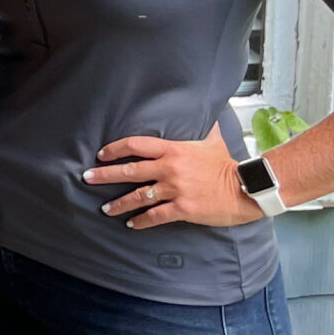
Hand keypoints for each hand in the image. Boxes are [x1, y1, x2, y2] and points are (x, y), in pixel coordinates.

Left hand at [84, 126, 259, 228]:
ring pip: (138, 197)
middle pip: (129, 171)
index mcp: (173, 150)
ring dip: (119, 203)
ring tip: (105, 208)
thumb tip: (203, 110)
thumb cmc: (227, 165)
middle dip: (105, 175)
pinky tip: (131, 224)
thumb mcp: (212, 140)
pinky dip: (141, 221)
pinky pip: (155, 216)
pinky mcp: (182, 209)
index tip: (102, 154)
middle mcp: (169, 169)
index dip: (115, 149)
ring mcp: (175, 190)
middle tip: (87, 178)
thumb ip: (202, 126)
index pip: (136, 145)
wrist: (245, 189)